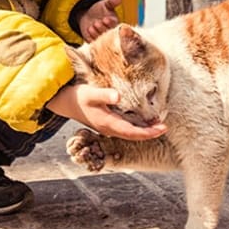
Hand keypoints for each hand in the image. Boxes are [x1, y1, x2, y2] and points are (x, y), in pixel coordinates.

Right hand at [45, 82, 165, 140]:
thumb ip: (104, 94)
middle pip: (133, 135)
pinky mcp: (105, 123)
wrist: (63, 102)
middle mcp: (108, 128)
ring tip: (157, 124)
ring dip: (143, 130)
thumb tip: (118, 96)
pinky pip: (124, 128)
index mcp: (107, 123)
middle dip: (149, 133)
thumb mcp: (90, 93)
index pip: (132, 132)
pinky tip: (141, 120)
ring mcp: (107, 127)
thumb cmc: (77, 96)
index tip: (162, 128)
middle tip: (165, 126)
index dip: (148, 132)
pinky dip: (135, 126)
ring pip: (129, 133)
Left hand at [79, 0, 121, 41]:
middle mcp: (110, 32)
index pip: (115, 25)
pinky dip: (90, 37)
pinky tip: (88, 30)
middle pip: (108, 33)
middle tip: (97, 23)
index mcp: (115, 23)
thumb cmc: (99, 10)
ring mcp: (102, 37)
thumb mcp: (105, 4)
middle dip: (102, 28)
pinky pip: (93, 42)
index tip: (105, 19)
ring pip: (101, 38)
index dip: (110, 23)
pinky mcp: (95, 41)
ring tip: (91, 26)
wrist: (88, 16)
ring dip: (96, 33)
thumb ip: (112, 2)